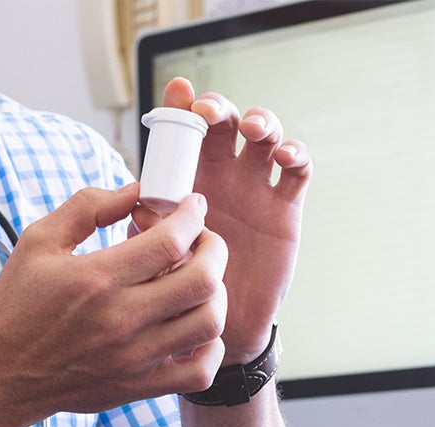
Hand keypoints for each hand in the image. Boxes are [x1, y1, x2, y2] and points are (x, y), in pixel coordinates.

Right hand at [0, 184, 227, 423]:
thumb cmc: (15, 305)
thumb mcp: (38, 240)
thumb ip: (87, 207)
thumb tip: (134, 191)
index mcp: (96, 278)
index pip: (170, 241)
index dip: (192, 215)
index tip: (191, 206)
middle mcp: (120, 319)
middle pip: (202, 280)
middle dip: (214, 249)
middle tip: (202, 240)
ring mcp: (133, 358)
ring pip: (209, 323)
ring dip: (215, 294)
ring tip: (199, 281)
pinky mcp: (138, 386)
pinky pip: (200, 372)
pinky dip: (210, 347)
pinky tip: (192, 328)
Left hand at [134, 79, 312, 363]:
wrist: (218, 325)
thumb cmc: (179, 287)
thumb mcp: (155, 258)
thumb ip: (146, 232)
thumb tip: (138, 207)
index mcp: (185, 179)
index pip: (184, 132)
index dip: (182, 106)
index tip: (178, 93)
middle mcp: (222, 175)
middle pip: (226, 123)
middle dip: (219, 109)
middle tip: (207, 114)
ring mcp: (255, 187)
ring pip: (265, 136)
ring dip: (262, 121)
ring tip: (253, 129)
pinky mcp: (285, 206)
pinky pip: (295, 171)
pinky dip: (294, 154)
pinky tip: (283, 155)